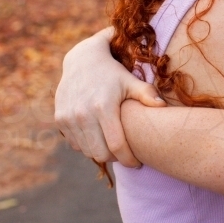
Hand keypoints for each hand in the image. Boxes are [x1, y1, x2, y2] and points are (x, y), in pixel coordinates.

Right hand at [54, 28, 165, 166]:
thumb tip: (163, 106)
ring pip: (87, 151)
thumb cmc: (113, 72)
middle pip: (101, 154)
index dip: (128, 160)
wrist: (82, 59)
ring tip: (113, 145)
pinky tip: (98, 136)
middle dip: (115, 158)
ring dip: (101, 152)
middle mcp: (82, 114)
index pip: (117, 146)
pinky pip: (75, 144)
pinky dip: (87, 145)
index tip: (137, 163)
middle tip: (125, 154)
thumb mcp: (131, 80)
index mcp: (103, 107)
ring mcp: (68, 118)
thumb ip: (147, 94)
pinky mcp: (60, 119)